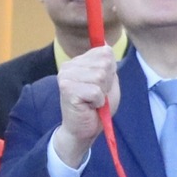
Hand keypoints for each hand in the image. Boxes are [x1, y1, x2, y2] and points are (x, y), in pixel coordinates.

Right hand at [54, 45, 120, 168]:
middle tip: (97, 95)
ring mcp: (66, 75)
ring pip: (100, 76)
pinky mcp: (67, 89)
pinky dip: (98, 101)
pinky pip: (95, 91)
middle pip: (104, 64)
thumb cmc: (97, 107)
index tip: (102, 85)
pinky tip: (89, 106)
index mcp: (78, 60)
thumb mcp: (108, 82)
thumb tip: (106, 44)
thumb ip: (108, 64)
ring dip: (102, 93)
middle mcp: (69, 65)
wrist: (83, 131)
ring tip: (93, 101)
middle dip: (107, 83)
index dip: (110, 71)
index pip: (105, 51)